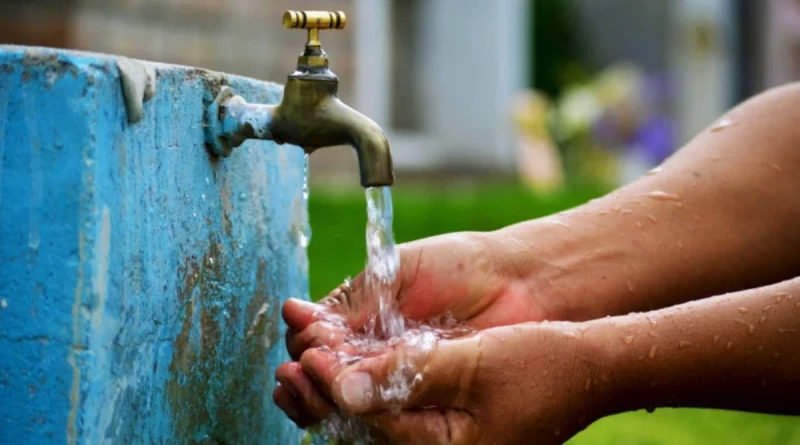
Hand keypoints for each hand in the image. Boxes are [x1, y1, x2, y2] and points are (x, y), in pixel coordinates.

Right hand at [275, 232, 553, 427]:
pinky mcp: (425, 403)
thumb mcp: (394, 273)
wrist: (519, 284)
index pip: (319, 344)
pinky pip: (384, 413)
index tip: (302, 336)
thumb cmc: (459, 268)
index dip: (305, 345)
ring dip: (320, 397)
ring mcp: (400, 381)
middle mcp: (378, 355)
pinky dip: (359, 409)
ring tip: (305, 384)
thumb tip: (294, 315)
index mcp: (366, 323)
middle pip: (326, 378)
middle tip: (294, 372)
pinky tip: (342, 399)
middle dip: (304, 378)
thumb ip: (350, 301)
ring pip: (349, 401)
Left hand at [298, 321, 610, 444]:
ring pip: (370, 423)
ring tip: (296, 367)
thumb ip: (408, 374)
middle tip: (284, 369)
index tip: (306, 354)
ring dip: (332, 395)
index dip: (332, 386)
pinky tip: (340, 368)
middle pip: (360, 431)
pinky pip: (389, 414)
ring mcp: (438, 441)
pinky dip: (361, 391)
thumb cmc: (540, 365)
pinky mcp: (441, 425)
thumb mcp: (472, 364)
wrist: (586, 367)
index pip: (370, 421)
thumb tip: (344, 385)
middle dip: (320, 399)